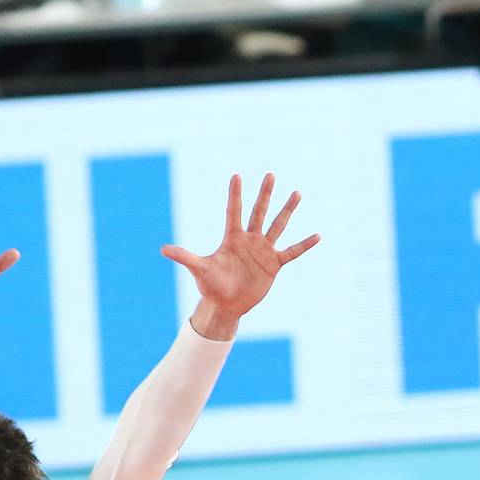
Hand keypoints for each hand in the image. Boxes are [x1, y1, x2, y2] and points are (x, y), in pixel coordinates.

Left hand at [163, 174, 319, 340]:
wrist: (226, 304)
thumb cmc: (211, 285)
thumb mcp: (199, 269)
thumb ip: (184, 257)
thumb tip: (162, 250)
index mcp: (232, 238)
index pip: (233, 211)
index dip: (235, 195)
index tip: (237, 176)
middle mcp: (249, 240)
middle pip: (259, 212)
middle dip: (265, 194)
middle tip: (271, 175)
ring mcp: (263, 251)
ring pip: (278, 226)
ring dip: (287, 210)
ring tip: (297, 193)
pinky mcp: (274, 265)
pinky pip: (292, 252)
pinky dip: (304, 245)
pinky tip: (317, 235)